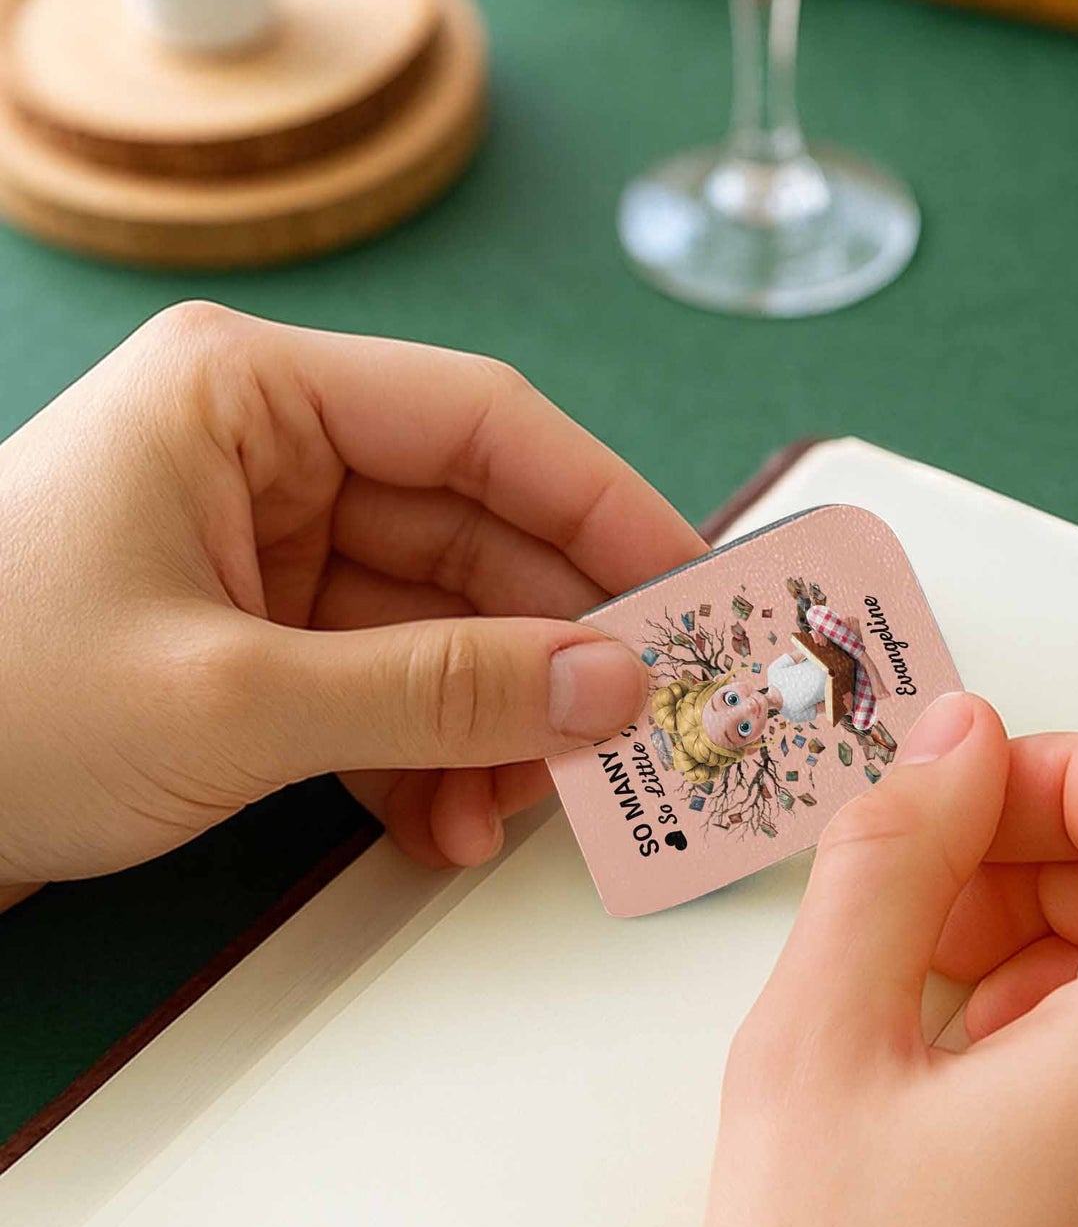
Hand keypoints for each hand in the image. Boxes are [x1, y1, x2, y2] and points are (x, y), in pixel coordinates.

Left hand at [0, 303, 703, 907]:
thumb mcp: (238, 698)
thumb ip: (441, 691)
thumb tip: (612, 689)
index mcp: (251, 398)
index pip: (483, 425)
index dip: (604, 507)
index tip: (690, 592)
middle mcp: (268, 458)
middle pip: (474, 536)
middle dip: (549, 650)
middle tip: (630, 732)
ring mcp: (264, 553)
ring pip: (438, 626)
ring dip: (490, 725)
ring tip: (519, 813)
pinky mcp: (258, 639)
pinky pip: (384, 684)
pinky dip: (425, 759)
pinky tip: (446, 827)